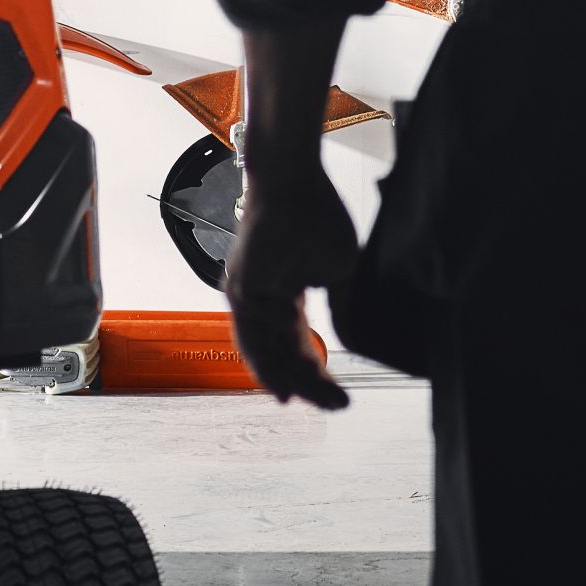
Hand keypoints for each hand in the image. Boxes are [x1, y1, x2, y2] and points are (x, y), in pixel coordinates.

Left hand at [222, 160, 358, 410]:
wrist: (294, 179)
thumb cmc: (317, 214)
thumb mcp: (339, 269)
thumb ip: (339, 306)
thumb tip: (345, 340)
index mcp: (282, 296)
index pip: (298, 344)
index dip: (315, 373)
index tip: (336, 398)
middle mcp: (259, 302)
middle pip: (281, 356)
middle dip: (309, 384)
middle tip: (338, 406)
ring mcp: (247, 296)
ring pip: (264, 353)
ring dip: (289, 380)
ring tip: (314, 400)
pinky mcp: (240, 288)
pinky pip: (253, 334)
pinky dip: (269, 360)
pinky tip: (289, 378)